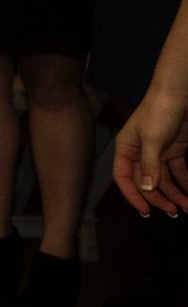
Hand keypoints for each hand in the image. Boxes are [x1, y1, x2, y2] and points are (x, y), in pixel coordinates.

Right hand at [115, 87, 187, 216]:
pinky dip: (185, 183)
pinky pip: (178, 172)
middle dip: (159, 198)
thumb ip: (149, 165)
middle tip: (173, 212)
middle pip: (146, 182)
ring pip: (164, 180)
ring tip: (187, 208)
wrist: (179, 93)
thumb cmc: (159, 112)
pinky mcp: (174, 150)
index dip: (133, 195)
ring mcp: (158, 152)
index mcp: (127, 149)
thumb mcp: (152, 139)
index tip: (146, 211)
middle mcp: (140, 153)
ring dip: (175, 194)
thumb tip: (147, 189)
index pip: (124, 177)